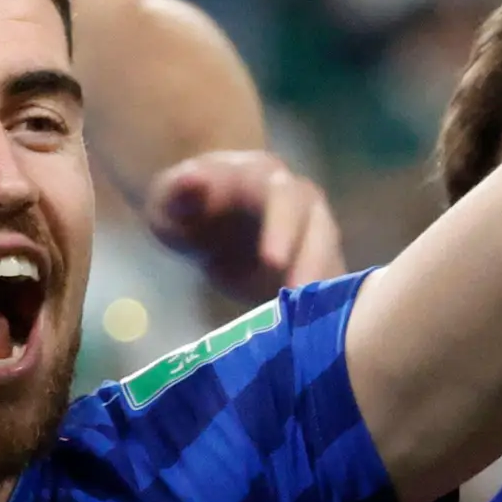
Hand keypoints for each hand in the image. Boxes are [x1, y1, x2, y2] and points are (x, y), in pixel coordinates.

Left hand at [143, 149, 345, 307]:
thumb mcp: (168, 200)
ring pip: (330, 252)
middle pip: (317, 225)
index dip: (281, 228)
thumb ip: (178, 192)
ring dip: (324, 281)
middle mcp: (297, 197)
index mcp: (260, 175)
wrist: (202, 219)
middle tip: (297, 294)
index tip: (271, 261)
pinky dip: (332, 298)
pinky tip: (324, 326)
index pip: (281, 197)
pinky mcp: (318, 257)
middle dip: (311, 260)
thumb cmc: (182, 207)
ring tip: (315, 318)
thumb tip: (192, 178)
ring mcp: (312, 227)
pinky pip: (332, 276)